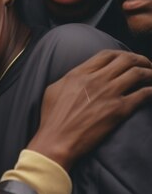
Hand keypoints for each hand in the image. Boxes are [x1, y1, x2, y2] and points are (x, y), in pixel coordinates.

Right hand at [28, 50, 151, 169]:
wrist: (57, 140)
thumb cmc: (52, 119)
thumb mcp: (54, 89)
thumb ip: (70, 78)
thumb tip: (80, 75)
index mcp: (80, 73)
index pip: (106, 54)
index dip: (121, 53)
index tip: (127, 58)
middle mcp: (96, 79)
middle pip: (125, 59)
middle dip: (140, 59)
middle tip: (147, 65)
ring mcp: (109, 93)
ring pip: (137, 73)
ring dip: (149, 72)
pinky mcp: (118, 110)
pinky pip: (142, 95)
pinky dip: (151, 91)